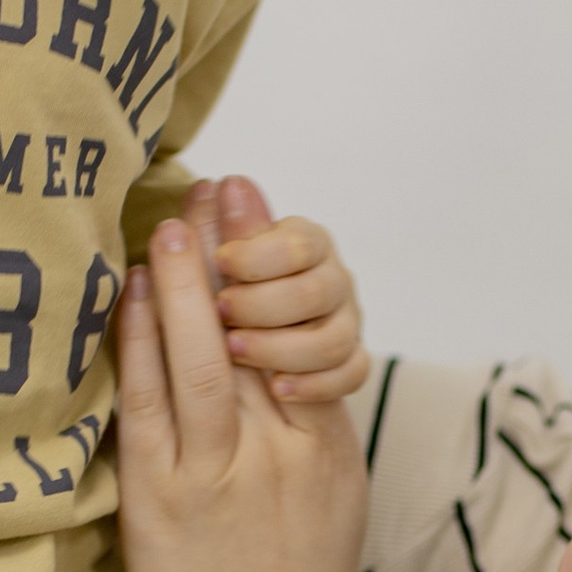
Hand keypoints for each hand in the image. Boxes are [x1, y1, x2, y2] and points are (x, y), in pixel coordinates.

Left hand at [117, 203, 366, 571]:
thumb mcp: (331, 498)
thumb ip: (311, 419)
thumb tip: (286, 351)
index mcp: (327, 445)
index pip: (309, 331)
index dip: (278, 264)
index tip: (252, 210)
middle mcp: (279, 451)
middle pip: (258, 330)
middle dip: (235, 252)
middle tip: (213, 190)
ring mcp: (218, 475)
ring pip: (206, 358)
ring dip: (188, 282)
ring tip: (172, 225)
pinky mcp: (162, 502)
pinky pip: (151, 405)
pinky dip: (146, 343)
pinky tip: (137, 295)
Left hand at [203, 176, 369, 404]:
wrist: (241, 374)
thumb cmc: (226, 302)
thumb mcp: (220, 267)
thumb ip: (223, 230)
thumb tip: (225, 184)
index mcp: (303, 245)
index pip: (301, 242)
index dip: (260, 254)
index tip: (223, 262)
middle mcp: (331, 281)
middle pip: (317, 291)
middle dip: (263, 303)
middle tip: (222, 311)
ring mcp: (345, 325)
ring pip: (335, 337)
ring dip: (280, 346)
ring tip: (235, 350)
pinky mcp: (350, 367)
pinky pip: (351, 374)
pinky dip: (314, 384)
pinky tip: (277, 387)